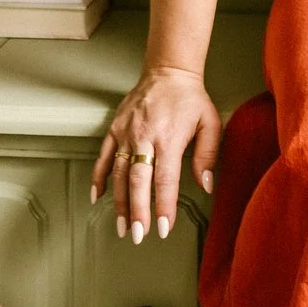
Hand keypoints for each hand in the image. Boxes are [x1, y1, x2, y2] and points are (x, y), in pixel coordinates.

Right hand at [88, 65, 221, 243]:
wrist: (168, 71)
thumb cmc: (189, 99)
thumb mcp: (210, 123)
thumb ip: (208, 156)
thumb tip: (206, 185)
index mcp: (169, 137)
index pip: (165, 179)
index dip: (163, 206)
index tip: (163, 227)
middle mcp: (145, 136)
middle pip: (138, 180)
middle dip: (138, 211)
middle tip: (138, 235)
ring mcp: (126, 132)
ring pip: (118, 173)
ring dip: (119, 202)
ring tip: (122, 226)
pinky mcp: (115, 128)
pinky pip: (103, 157)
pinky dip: (99, 178)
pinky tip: (97, 197)